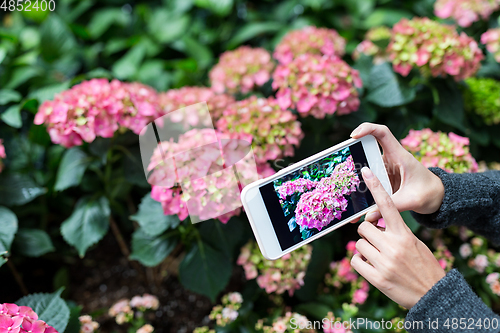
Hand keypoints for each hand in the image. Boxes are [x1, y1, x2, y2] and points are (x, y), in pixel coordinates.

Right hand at [350, 123, 444, 221]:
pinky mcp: (383, 178)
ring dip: (354, 172)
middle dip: (352, 152)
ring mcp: (386, 168)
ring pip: (365, 164)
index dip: (367, 129)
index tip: (353, 136)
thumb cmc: (429, 194)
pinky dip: (360, 185)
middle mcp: (391, 159)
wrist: (438, 198)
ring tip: (342, 182)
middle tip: (340, 161)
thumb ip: (390, 207)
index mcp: (400, 156)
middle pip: (368, 147)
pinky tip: (353, 198)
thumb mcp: (412, 201)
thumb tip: (368, 216)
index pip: (382, 133)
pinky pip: (368, 177)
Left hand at [351, 167, 445, 308]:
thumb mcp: (415, 244)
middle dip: (368, 234)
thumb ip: (395, 233)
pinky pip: (355, 261)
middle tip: (378, 242)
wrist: (433, 295)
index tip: (366, 171)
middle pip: (364, 227)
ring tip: (378, 257)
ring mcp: (384, 263)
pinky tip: (372, 266)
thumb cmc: (423, 266)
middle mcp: (393, 246)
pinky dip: (360, 262)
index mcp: (404, 235)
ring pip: (358, 244)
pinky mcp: (377, 278)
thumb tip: (374, 225)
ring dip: (365, 249)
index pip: (387, 205)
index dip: (376, 187)